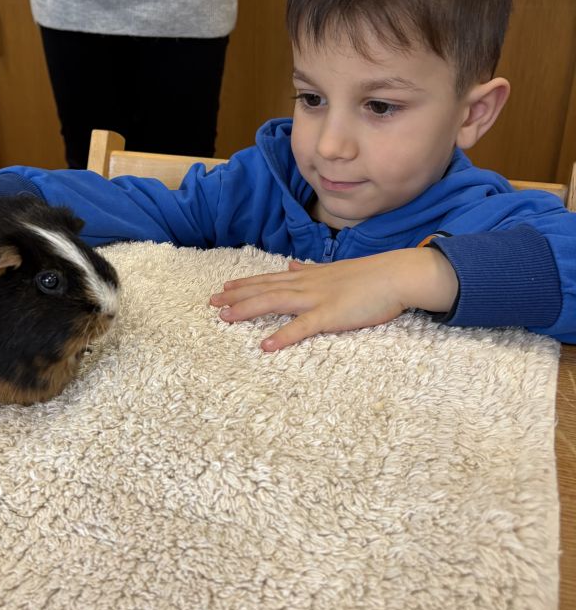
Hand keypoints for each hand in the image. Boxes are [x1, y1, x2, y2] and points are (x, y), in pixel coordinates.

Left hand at [209, 248, 459, 350]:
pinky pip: (302, 328)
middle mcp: (307, 284)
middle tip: (210, 302)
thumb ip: (311, 269)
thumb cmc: (371, 276)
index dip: (245, 284)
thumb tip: (293, 264)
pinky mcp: (331, 316)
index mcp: (309, 276)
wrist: (398, 275)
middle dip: (236, 296)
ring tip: (224, 317)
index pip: (269, 279)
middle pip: (264, 289)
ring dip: (247, 309)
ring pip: (274, 302)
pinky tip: (265, 345)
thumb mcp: (335, 269)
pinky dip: (282, 336)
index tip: (223, 287)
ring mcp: (317, 299)